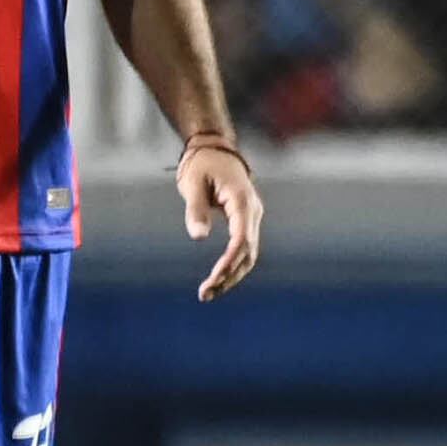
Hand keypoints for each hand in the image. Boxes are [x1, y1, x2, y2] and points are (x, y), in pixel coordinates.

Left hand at [177, 138, 262, 301]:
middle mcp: (253, 212)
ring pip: (249, 254)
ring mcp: (252, 217)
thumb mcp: (192, 184)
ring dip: (232, 275)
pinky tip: (218, 279)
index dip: (229, 262)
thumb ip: (196, 210)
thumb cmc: (201, 166)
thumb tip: (199, 238)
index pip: (241, 239)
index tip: (214, 279)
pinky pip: (244, 248)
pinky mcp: (246, 222)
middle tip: (206, 294)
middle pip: (248, 252)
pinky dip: (233, 265)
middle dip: (229, 275)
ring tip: (209, 293)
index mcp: (242, 201)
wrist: (214, 151)